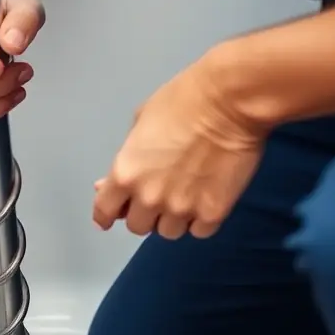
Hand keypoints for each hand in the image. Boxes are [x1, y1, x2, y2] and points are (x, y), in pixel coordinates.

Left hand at [93, 58, 265, 239]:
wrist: (229, 102)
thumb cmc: (181, 102)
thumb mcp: (140, 124)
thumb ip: (126, 160)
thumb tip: (108, 184)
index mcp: (125, 175)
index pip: (104, 212)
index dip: (107, 214)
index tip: (113, 214)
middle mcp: (148, 198)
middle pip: (137, 226)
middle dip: (144, 212)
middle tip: (159, 193)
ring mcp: (181, 209)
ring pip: (168, 232)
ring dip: (172, 218)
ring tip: (187, 195)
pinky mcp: (212, 213)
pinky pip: (199, 231)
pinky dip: (200, 220)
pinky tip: (206, 199)